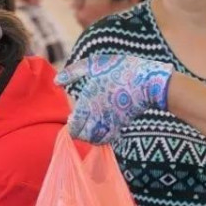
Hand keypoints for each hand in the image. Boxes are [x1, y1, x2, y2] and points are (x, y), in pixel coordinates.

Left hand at [56, 55, 173, 143]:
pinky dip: (103, 138)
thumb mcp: (93, 65)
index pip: (74, 126)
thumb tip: (56, 81)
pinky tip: (103, 129)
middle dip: (78, 132)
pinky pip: (109, 138)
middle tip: (80, 124)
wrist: (149, 81)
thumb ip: (73, 73)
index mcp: (87, 103)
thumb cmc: (119, 70)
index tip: (73, 118)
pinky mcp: (122, 124)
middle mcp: (97, 117)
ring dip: (90, 137)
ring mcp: (110, 122)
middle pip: (83, 136)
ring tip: (90, 128)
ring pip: (95, 140)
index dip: (71, 125)